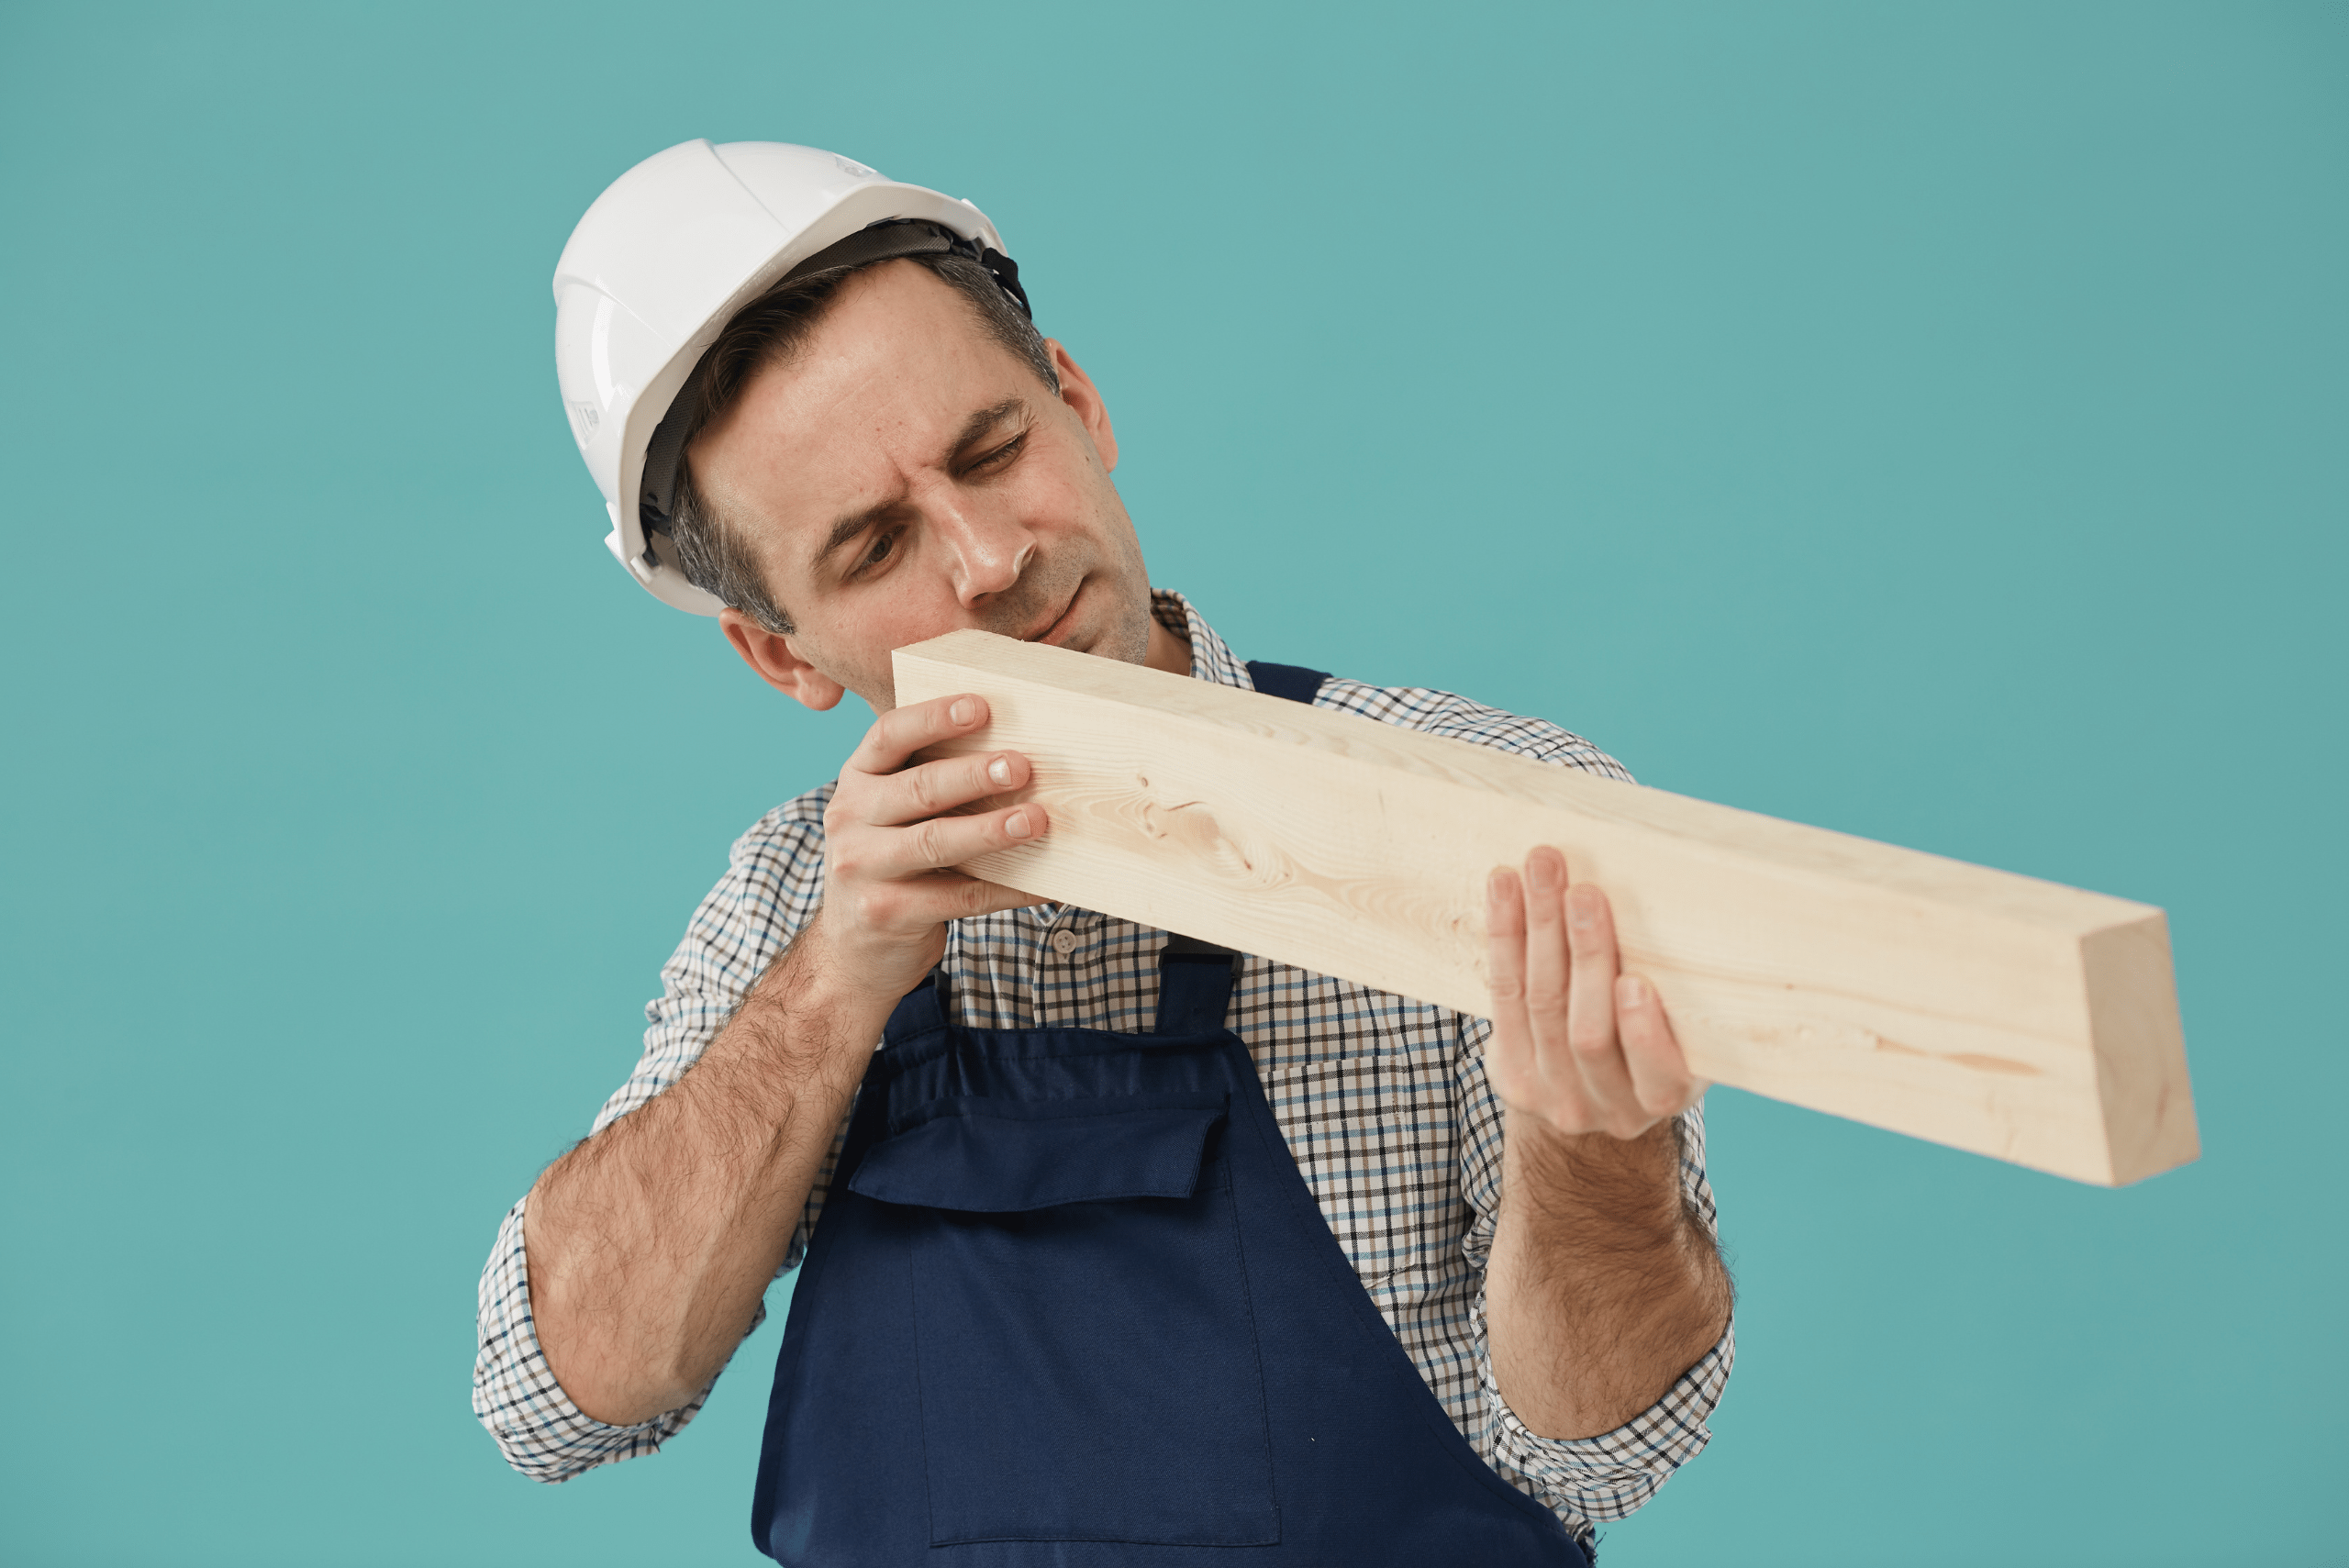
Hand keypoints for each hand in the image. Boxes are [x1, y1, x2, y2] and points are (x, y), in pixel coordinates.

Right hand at [816, 694, 1049, 1004]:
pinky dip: (1008, 889)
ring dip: (990, 830)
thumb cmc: (890, 863)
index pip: (889, 735)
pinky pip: (960, 896)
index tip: (982, 707)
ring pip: (935, 842)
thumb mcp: (890, 814)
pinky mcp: (887, 912)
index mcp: (856, 780)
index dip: (934, 717)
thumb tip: (1020, 750)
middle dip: (973, 775)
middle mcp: (849, 819)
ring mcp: (862, 868)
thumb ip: (929, 782)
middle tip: (1022, 766)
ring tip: (1036, 820)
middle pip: (918, 789)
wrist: (852, 948)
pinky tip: (1045, 884)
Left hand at [1484, 847, 1705, 1140]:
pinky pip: (1502, 996)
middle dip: (1585, 954)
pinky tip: (1504, 886)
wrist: (1595, 1107)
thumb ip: (1688, 998)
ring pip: (1540, 1003)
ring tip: (1542, 870)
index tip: (1635, 980)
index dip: (1642, 1031)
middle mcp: (1608, 1106)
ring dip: (1538, 928)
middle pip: (1587, 1030)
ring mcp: (1552, 1093)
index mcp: (1664, 1096)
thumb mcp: (1688, 1037)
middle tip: (1583, 892)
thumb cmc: (1655, 1044)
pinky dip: (1503, 935)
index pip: (1656, 1071)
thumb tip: (1701, 907)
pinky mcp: (1509, 1073)